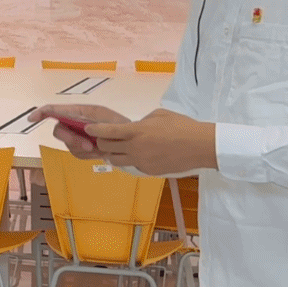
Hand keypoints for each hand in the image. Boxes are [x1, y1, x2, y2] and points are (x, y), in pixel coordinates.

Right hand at [29, 104, 129, 160]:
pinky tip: (98, 153)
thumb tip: (81, 128)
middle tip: (87, 146)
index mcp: (81, 112)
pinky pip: (76, 153)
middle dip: (70, 139)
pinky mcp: (81, 147)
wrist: (131, 143)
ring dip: (82, 149)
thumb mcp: (109, 121)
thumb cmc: (121, 127)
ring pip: (68, 144)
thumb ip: (93, 122)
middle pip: (59, 130)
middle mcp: (75, 122)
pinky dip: (87, 155)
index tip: (32, 119)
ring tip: (99, 150)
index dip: (41, 113)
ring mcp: (77, 135)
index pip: (55, 109)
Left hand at [80, 109, 217, 176]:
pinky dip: (129, 160)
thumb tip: (134, 127)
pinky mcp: (148, 171)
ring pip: (115, 161)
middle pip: (106, 148)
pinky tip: (136, 155)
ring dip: (112, 154)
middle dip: (101, 142)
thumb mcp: (158, 115)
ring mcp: (141, 161)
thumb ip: (141, 121)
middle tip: (103, 138)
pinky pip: (132, 166)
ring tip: (116, 148)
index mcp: (136, 131)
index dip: (94, 130)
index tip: (87, 128)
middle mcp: (135, 148)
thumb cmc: (182, 126)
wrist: (200, 146)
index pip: (107, 132)